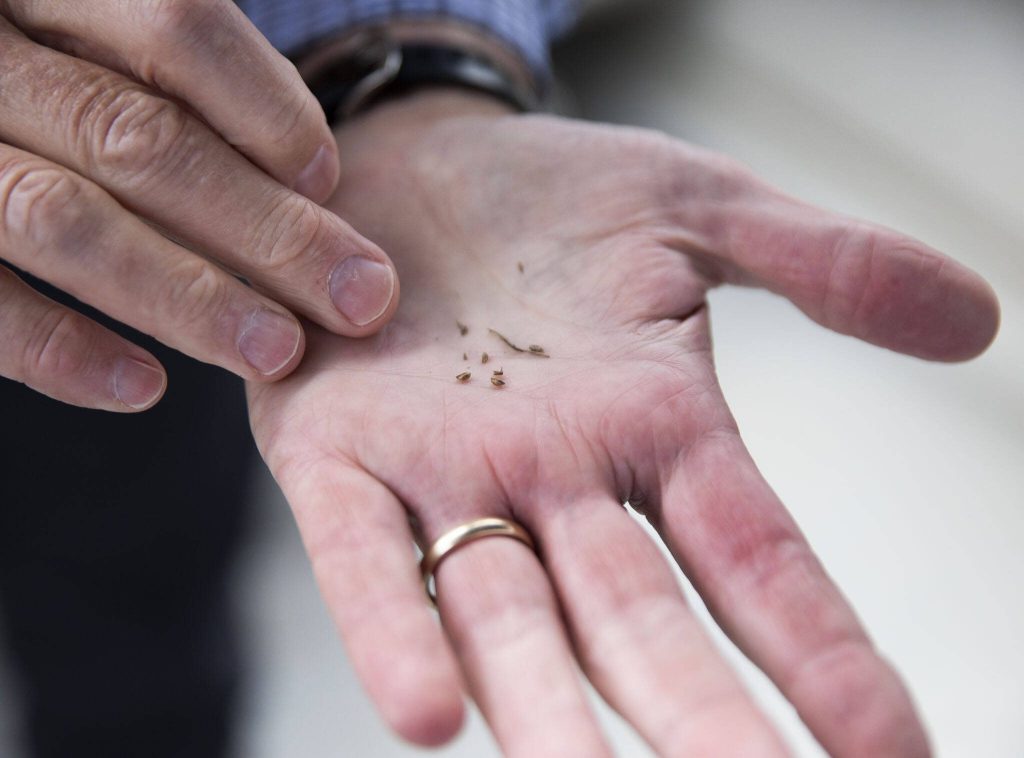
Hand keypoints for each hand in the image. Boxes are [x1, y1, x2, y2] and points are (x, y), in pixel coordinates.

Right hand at [0, 1, 398, 410]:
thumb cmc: (51, 62)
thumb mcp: (99, 23)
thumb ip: (181, 68)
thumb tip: (310, 175)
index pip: (173, 22)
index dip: (265, 107)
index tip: (327, 178)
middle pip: (137, 140)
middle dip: (265, 232)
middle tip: (360, 299)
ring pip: (62, 219)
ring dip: (187, 298)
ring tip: (278, 350)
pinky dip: (59, 349)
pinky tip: (145, 387)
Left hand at [248, 91, 997, 755]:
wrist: (400, 162)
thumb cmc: (547, 197)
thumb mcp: (696, 206)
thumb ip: (821, 261)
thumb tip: (973, 316)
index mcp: (656, 429)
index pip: (756, 562)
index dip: (822, 652)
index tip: (893, 749)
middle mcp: (557, 482)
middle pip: (639, 621)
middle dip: (698, 718)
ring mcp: (445, 479)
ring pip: (505, 617)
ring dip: (544, 712)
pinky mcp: (336, 458)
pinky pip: (365, 556)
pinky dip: (392, 627)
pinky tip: (427, 711)